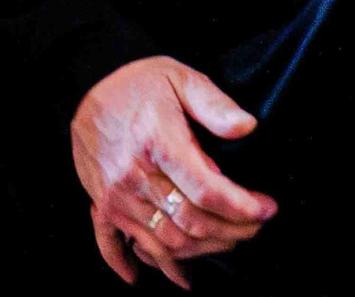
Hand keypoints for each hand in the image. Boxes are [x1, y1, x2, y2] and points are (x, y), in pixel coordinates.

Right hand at [72, 58, 276, 288]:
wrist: (87, 81)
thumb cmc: (139, 83)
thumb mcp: (180, 78)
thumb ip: (214, 103)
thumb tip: (247, 127)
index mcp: (157, 142)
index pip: (207, 190)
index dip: (243, 207)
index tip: (267, 209)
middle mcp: (134, 175)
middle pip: (191, 222)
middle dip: (232, 231)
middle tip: (255, 226)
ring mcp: (115, 195)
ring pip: (164, 241)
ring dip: (201, 250)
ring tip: (227, 242)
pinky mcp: (102, 203)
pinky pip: (113, 244)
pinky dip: (132, 264)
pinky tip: (156, 276)